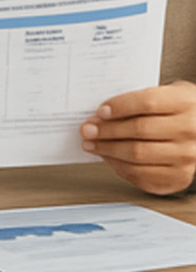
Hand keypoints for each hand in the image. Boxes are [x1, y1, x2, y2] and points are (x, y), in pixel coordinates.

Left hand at [80, 81, 195, 194]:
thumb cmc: (175, 111)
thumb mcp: (164, 95)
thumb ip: (136, 101)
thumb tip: (99, 115)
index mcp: (185, 102)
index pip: (147, 102)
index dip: (120, 107)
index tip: (99, 111)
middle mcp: (190, 130)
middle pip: (139, 130)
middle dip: (107, 131)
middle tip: (87, 130)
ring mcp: (187, 156)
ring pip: (138, 154)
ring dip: (107, 150)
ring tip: (91, 144)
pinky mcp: (180, 177)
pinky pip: (142, 174)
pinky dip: (119, 166)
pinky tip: (108, 157)